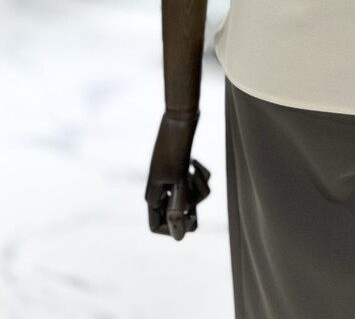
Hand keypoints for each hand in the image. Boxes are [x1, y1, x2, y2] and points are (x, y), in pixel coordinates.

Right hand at [144, 111, 210, 239]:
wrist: (181, 118)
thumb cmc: (177, 148)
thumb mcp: (179, 179)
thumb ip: (178, 208)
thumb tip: (180, 237)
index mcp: (153, 195)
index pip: (156, 226)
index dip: (172, 227)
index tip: (187, 214)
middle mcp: (160, 190)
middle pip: (179, 214)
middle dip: (192, 205)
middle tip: (192, 190)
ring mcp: (171, 180)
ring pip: (192, 199)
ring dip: (199, 187)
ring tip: (195, 169)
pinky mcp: (182, 170)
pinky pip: (196, 184)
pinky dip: (201, 176)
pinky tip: (196, 163)